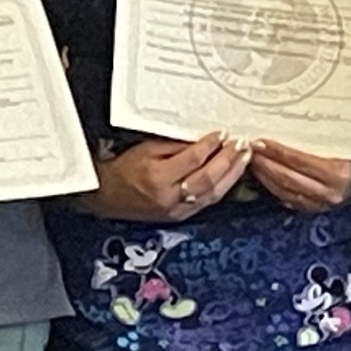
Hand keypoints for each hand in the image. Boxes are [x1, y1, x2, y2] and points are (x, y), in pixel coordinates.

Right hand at [82, 132, 248, 223]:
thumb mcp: (146, 149)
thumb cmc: (123, 169)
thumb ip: (176, 147)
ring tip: (244, 159)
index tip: (222, 134)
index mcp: (158, 177)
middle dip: (229, 160)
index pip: (193, 159)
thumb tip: (203, 142)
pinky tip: (231, 176)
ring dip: (232, 175)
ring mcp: (176, 210)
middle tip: (241, 146)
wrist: (107, 195)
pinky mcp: (180, 216)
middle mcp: (169, 197)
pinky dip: (222, 188)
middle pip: (208, 179)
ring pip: (212, 194)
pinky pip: (207, 202)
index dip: (211, 145)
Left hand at [248, 140, 350, 211]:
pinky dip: (272, 186)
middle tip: (250, 148)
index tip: (260, 140)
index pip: (298, 160)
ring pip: (284, 190)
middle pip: (287, 177)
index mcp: (338, 173)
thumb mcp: (346, 139)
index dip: (276, 151)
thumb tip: (287, 119)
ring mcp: (322, 203)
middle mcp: (330, 192)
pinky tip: (264, 175)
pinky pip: (288, 199)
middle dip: (264, 162)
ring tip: (253, 159)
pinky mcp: (316, 209)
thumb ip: (320, 134)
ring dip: (264, 175)